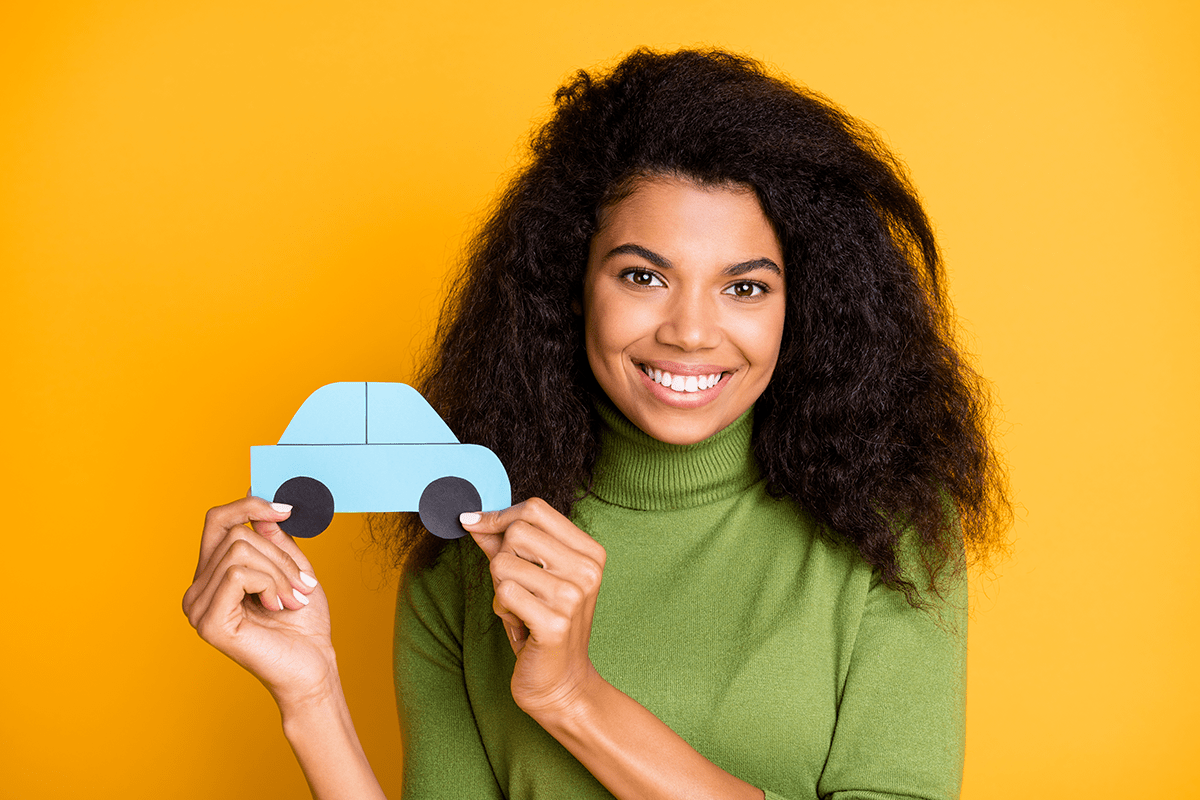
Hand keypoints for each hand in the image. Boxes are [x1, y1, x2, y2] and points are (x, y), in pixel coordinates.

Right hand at [182, 496, 333, 709]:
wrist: (313, 666)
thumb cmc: (303, 623)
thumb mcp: (292, 567)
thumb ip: (272, 537)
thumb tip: (255, 500)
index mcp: (213, 575)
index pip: (217, 520)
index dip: (250, 505)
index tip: (286, 510)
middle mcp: (198, 590)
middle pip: (235, 534)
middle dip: (278, 554)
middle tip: (302, 585)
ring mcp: (198, 607)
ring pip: (240, 552)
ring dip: (280, 572)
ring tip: (293, 599)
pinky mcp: (208, 622)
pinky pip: (238, 574)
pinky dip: (269, 584)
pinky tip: (278, 607)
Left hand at [461, 498, 606, 720]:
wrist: (562, 684)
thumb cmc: (544, 626)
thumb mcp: (531, 577)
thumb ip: (505, 544)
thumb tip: (473, 517)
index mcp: (589, 553)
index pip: (535, 509)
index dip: (499, 516)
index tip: (474, 523)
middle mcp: (586, 570)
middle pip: (516, 533)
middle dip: (501, 559)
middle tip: (515, 587)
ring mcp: (573, 596)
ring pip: (503, 564)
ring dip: (499, 589)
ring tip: (521, 610)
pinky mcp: (555, 623)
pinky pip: (503, 593)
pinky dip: (501, 609)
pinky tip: (520, 626)